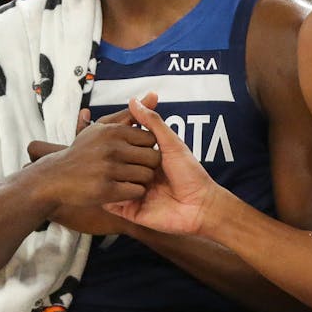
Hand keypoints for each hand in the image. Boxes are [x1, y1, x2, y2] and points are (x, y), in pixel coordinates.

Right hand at [24, 96, 161, 234]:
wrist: (55, 177)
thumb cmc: (84, 150)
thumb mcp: (103, 128)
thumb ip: (131, 114)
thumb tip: (155, 94)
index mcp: (113, 131)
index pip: (152, 138)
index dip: (147, 148)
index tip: (136, 153)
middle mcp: (111, 148)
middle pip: (154, 158)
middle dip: (148, 165)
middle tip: (135, 169)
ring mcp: (108, 169)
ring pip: (147, 176)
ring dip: (141, 181)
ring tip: (128, 179)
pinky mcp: (105, 190)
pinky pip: (137, 192)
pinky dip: (133, 194)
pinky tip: (123, 191)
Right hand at [103, 96, 219, 234]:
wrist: (199, 206)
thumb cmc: (190, 174)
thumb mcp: (171, 143)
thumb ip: (152, 122)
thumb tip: (134, 100)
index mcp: (143, 159)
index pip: (122, 146)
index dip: (124, 142)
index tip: (130, 142)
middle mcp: (135, 175)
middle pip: (116, 164)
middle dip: (130, 164)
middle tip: (154, 171)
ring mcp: (131, 193)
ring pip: (113, 182)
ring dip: (128, 181)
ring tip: (149, 185)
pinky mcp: (129, 210)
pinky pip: (112, 202)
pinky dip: (120, 197)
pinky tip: (136, 195)